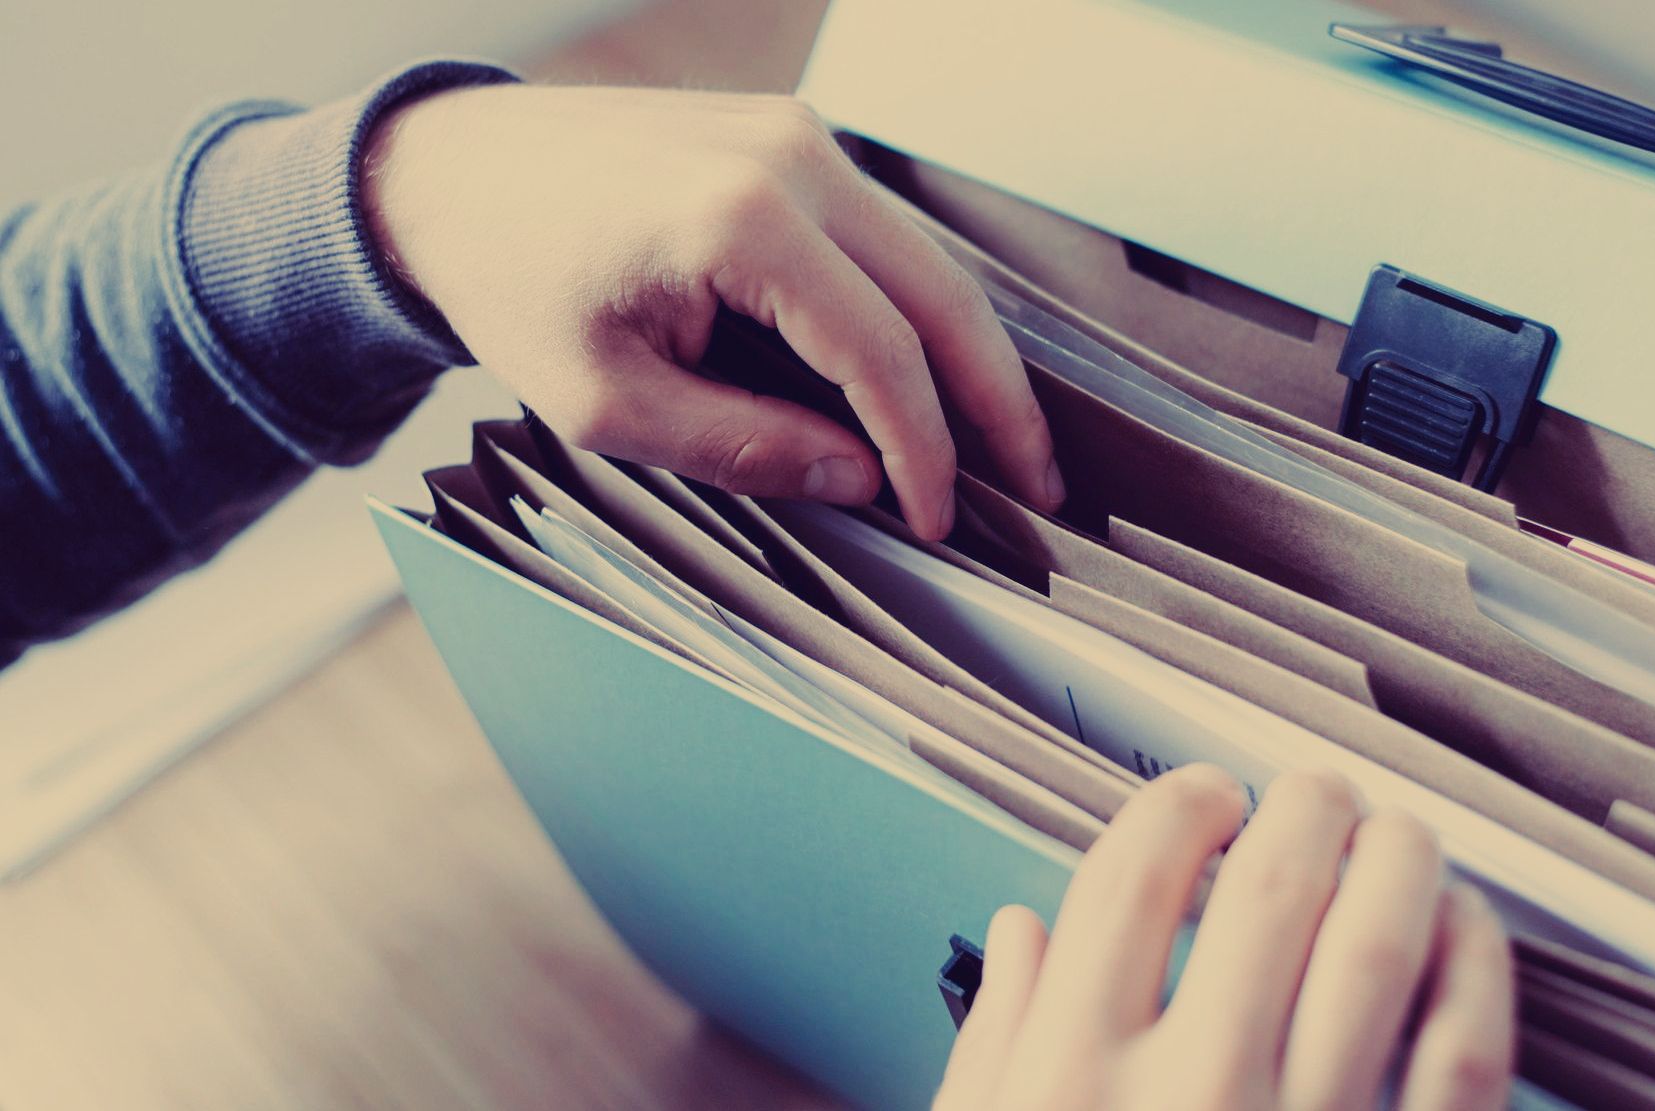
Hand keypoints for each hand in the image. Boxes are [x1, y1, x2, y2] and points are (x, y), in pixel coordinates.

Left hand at [361, 84, 1062, 539]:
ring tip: (1004, 441)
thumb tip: (860, 478)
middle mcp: (789, 158)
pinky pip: (882, 234)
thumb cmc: (509, 281)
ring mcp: (796, 136)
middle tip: (1039, 485)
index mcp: (741, 219)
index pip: (881, 353)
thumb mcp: (609, 403)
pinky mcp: (788, 138)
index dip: (923, 450)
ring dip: (970, 354)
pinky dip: (917, 309)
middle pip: (942, 295)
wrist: (444, 173)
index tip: (938, 517)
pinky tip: (933, 373)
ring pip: (927, 260)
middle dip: (997, 401)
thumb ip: (746, 444)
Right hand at [936, 766, 1514, 1110]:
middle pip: (1269, 887)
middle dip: (1303, 810)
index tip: (1204, 797)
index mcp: (1070, 1077)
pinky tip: (1465, 932)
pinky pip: (1465, 1051)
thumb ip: (999, 1042)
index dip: (1180, 805)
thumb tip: (1020, 929)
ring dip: (1399, 859)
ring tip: (1397, 833)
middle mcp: (1191, 1095)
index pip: (1133, 877)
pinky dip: (1477, 970)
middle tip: (1316, 793)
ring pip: (1379, 944)